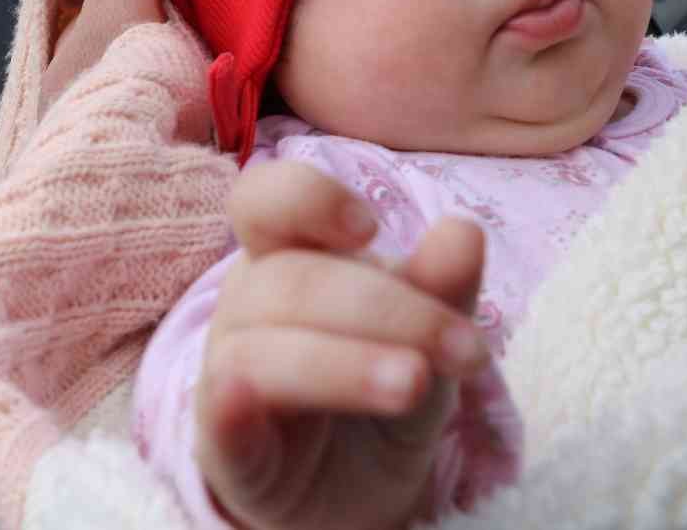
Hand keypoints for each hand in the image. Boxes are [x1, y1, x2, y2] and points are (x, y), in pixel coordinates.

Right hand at [198, 162, 490, 529]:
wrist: (360, 487)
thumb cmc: (379, 379)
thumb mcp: (425, 333)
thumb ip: (441, 284)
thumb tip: (464, 231)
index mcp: (287, 255)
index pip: (265, 200)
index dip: (308, 199)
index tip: (371, 228)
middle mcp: (247, 306)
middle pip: (291, 282)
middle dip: (388, 310)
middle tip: (468, 350)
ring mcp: (228, 378)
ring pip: (260, 352)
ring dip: (344, 364)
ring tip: (415, 383)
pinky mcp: (226, 453)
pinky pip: (218, 425)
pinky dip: (229, 410)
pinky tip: (243, 400)